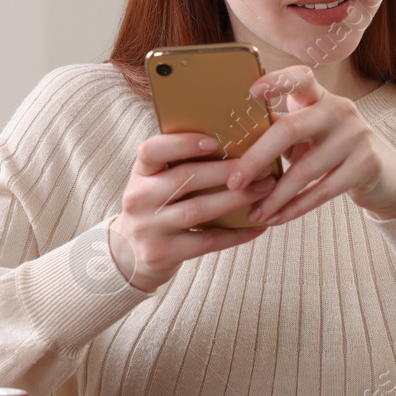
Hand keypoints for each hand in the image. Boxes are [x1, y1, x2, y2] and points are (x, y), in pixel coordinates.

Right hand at [111, 131, 277, 291]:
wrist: (130, 253)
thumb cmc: (157, 207)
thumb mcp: (156, 183)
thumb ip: (181, 164)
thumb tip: (235, 143)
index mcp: (140, 173)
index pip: (151, 150)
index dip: (183, 144)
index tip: (215, 142)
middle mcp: (139, 198)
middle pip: (185, 178)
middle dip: (228, 171)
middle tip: (262, 165)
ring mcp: (148, 228)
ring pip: (199, 209)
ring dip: (237, 199)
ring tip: (265, 189)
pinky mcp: (162, 253)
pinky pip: (207, 241)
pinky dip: (236, 234)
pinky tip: (258, 226)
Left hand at [227, 65, 395, 226]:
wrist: (384, 173)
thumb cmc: (331, 149)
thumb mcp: (308, 133)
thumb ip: (278, 129)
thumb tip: (232, 140)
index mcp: (319, 97)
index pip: (299, 78)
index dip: (276, 81)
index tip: (251, 92)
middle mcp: (339, 110)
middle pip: (291, 129)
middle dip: (257, 158)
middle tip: (234, 181)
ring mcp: (356, 135)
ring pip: (305, 169)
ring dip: (275, 196)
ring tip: (255, 212)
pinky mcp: (366, 164)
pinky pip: (323, 190)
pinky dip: (296, 207)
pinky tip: (277, 218)